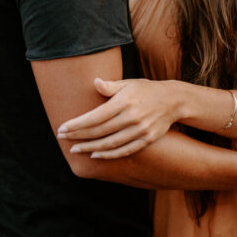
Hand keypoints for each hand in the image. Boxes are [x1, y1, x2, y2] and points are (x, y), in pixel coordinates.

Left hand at [56, 77, 179, 158]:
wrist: (174, 100)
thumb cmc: (146, 89)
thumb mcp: (129, 83)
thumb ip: (111, 86)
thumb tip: (95, 82)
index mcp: (124, 101)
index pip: (95, 117)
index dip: (76, 125)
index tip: (62, 128)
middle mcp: (132, 117)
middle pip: (99, 131)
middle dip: (79, 136)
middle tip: (63, 138)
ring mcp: (140, 130)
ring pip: (110, 144)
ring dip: (90, 148)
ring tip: (76, 149)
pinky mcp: (147, 139)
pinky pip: (124, 150)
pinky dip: (109, 155)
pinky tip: (96, 155)